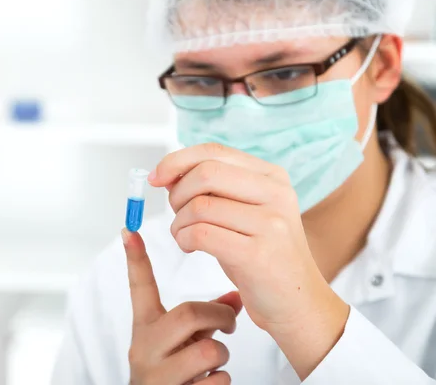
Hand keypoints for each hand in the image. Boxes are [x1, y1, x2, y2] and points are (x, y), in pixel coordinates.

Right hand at [123, 229, 241, 384]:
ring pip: (208, 350)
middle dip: (218, 315)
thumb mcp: (183, 342)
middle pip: (188, 313)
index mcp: (145, 330)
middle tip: (228, 322)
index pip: (139, 288)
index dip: (135, 260)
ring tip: (213, 363)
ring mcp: (156, 376)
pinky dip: (221, 382)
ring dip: (222, 355)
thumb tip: (236, 297)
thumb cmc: (175, 374)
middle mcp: (144, 350)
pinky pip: (215, 382)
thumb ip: (206, 319)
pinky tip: (208, 384)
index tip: (129, 230)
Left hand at [149, 143, 349, 379]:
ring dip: (178, 223)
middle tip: (176, 215)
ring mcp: (270, 223)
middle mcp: (275, 194)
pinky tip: (190, 247)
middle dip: (177, 193)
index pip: (214, 152)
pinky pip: (201, 234)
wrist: (298, 303)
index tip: (156, 177)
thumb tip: (168, 174)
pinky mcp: (257, 254)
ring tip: (183, 236)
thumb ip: (213, 190)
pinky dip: (183, 239)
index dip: (177, 161)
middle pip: (205, 173)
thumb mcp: (244, 214)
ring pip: (199, 206)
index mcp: (272, 177)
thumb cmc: (263, 256)